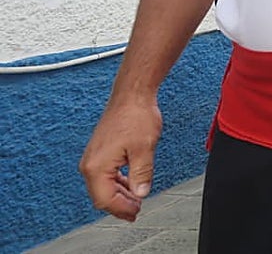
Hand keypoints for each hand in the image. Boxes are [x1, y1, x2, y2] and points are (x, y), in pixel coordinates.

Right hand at [79, 98, 162, 220]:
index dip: (122, 209)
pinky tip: (130, 184)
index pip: (105, 199)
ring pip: (103, 186)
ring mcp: (93, 158)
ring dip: (119, 195)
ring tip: (136, 200)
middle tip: (137, 211)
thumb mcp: (144, 148)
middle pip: (102, 196)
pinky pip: (106, 175)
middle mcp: (90, 164)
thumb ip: (142, 174)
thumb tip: (141, 193)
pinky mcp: (99, 152)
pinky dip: (117, 183)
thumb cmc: (135, 116)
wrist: (131, 96)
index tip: (136, 212)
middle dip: (120, 205)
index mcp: (97, 166)